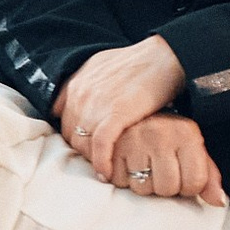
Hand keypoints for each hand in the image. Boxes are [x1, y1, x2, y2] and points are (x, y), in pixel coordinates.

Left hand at [54, 35, 186, 185]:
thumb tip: (74, 95)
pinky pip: (99, 146)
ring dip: (92, 159)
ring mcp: (95, 104)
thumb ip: (86, 82)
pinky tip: (107, 173)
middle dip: (84, 151)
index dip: (76, 136)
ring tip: (105, 168)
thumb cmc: (140, 61)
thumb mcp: (102, 65)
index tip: (89, 146)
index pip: (64, 120)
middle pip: (70, 135)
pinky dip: (101, 162)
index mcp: (76, 84)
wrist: (165, 56)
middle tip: (99, 161)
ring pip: (82, 143)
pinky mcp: (114, 114)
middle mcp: (80, 95)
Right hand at [106, 114, 227, 205]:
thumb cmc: (166, 137)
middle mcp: (161, 134)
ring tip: (143, 166)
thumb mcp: (191, 150)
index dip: (188, 188)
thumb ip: (208, 176)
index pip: (195, 183)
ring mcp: (135, 140)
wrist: (130, 114)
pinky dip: (122, 179)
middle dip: (164, 188)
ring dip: (142, 184)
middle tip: (161, 172)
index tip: (182, 176)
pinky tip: (127, 164)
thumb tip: (219, 201)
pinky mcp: (112, 147)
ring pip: (142, 189)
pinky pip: (119, 182)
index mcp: (187, 134)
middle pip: (168, 188)